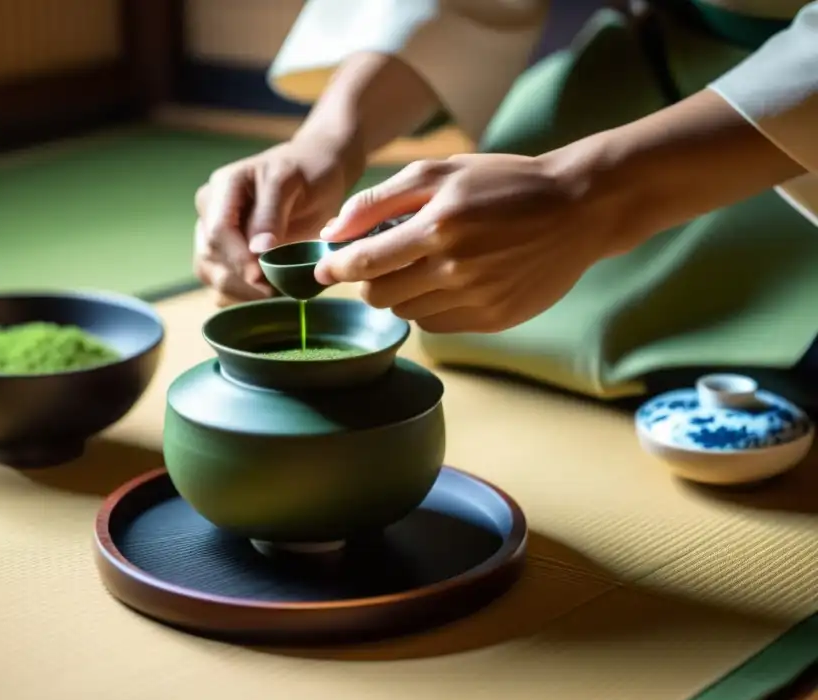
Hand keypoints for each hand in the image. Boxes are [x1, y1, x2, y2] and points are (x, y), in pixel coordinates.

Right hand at [194, 137, 361, 305]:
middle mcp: (210, 212)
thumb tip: (257, 250)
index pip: (218, 231)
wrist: (315, 175)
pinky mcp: (224, 256)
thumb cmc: (305, 173)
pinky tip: (266, 296)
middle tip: (275, 292)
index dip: (238, 258)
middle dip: (241, 280)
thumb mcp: (290, 183)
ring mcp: (215, 236)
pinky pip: (221, 286)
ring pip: (211, 275)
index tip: (263, 278)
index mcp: (222, 188)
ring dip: (240, 293)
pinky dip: (241, 297)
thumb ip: (271, 214)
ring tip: (273, 296)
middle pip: (209, 257)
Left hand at [314, 152, 627, 332]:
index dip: (336, 268)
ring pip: (406, 314)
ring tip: (421, 267)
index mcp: (437, 225)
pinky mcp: (493, 320)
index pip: (364, 263)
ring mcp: (476, 298)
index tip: (323, 269)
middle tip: (377, 264)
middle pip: (380, 296)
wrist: (578, 208)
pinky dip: (430, 308)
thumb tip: (330, 232)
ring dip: (400, 294)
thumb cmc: (503, 183)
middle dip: (367, 283)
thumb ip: (379, 200)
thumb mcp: (441, 172)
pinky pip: (438, 325)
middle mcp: (454, 268)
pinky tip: (448, 283)